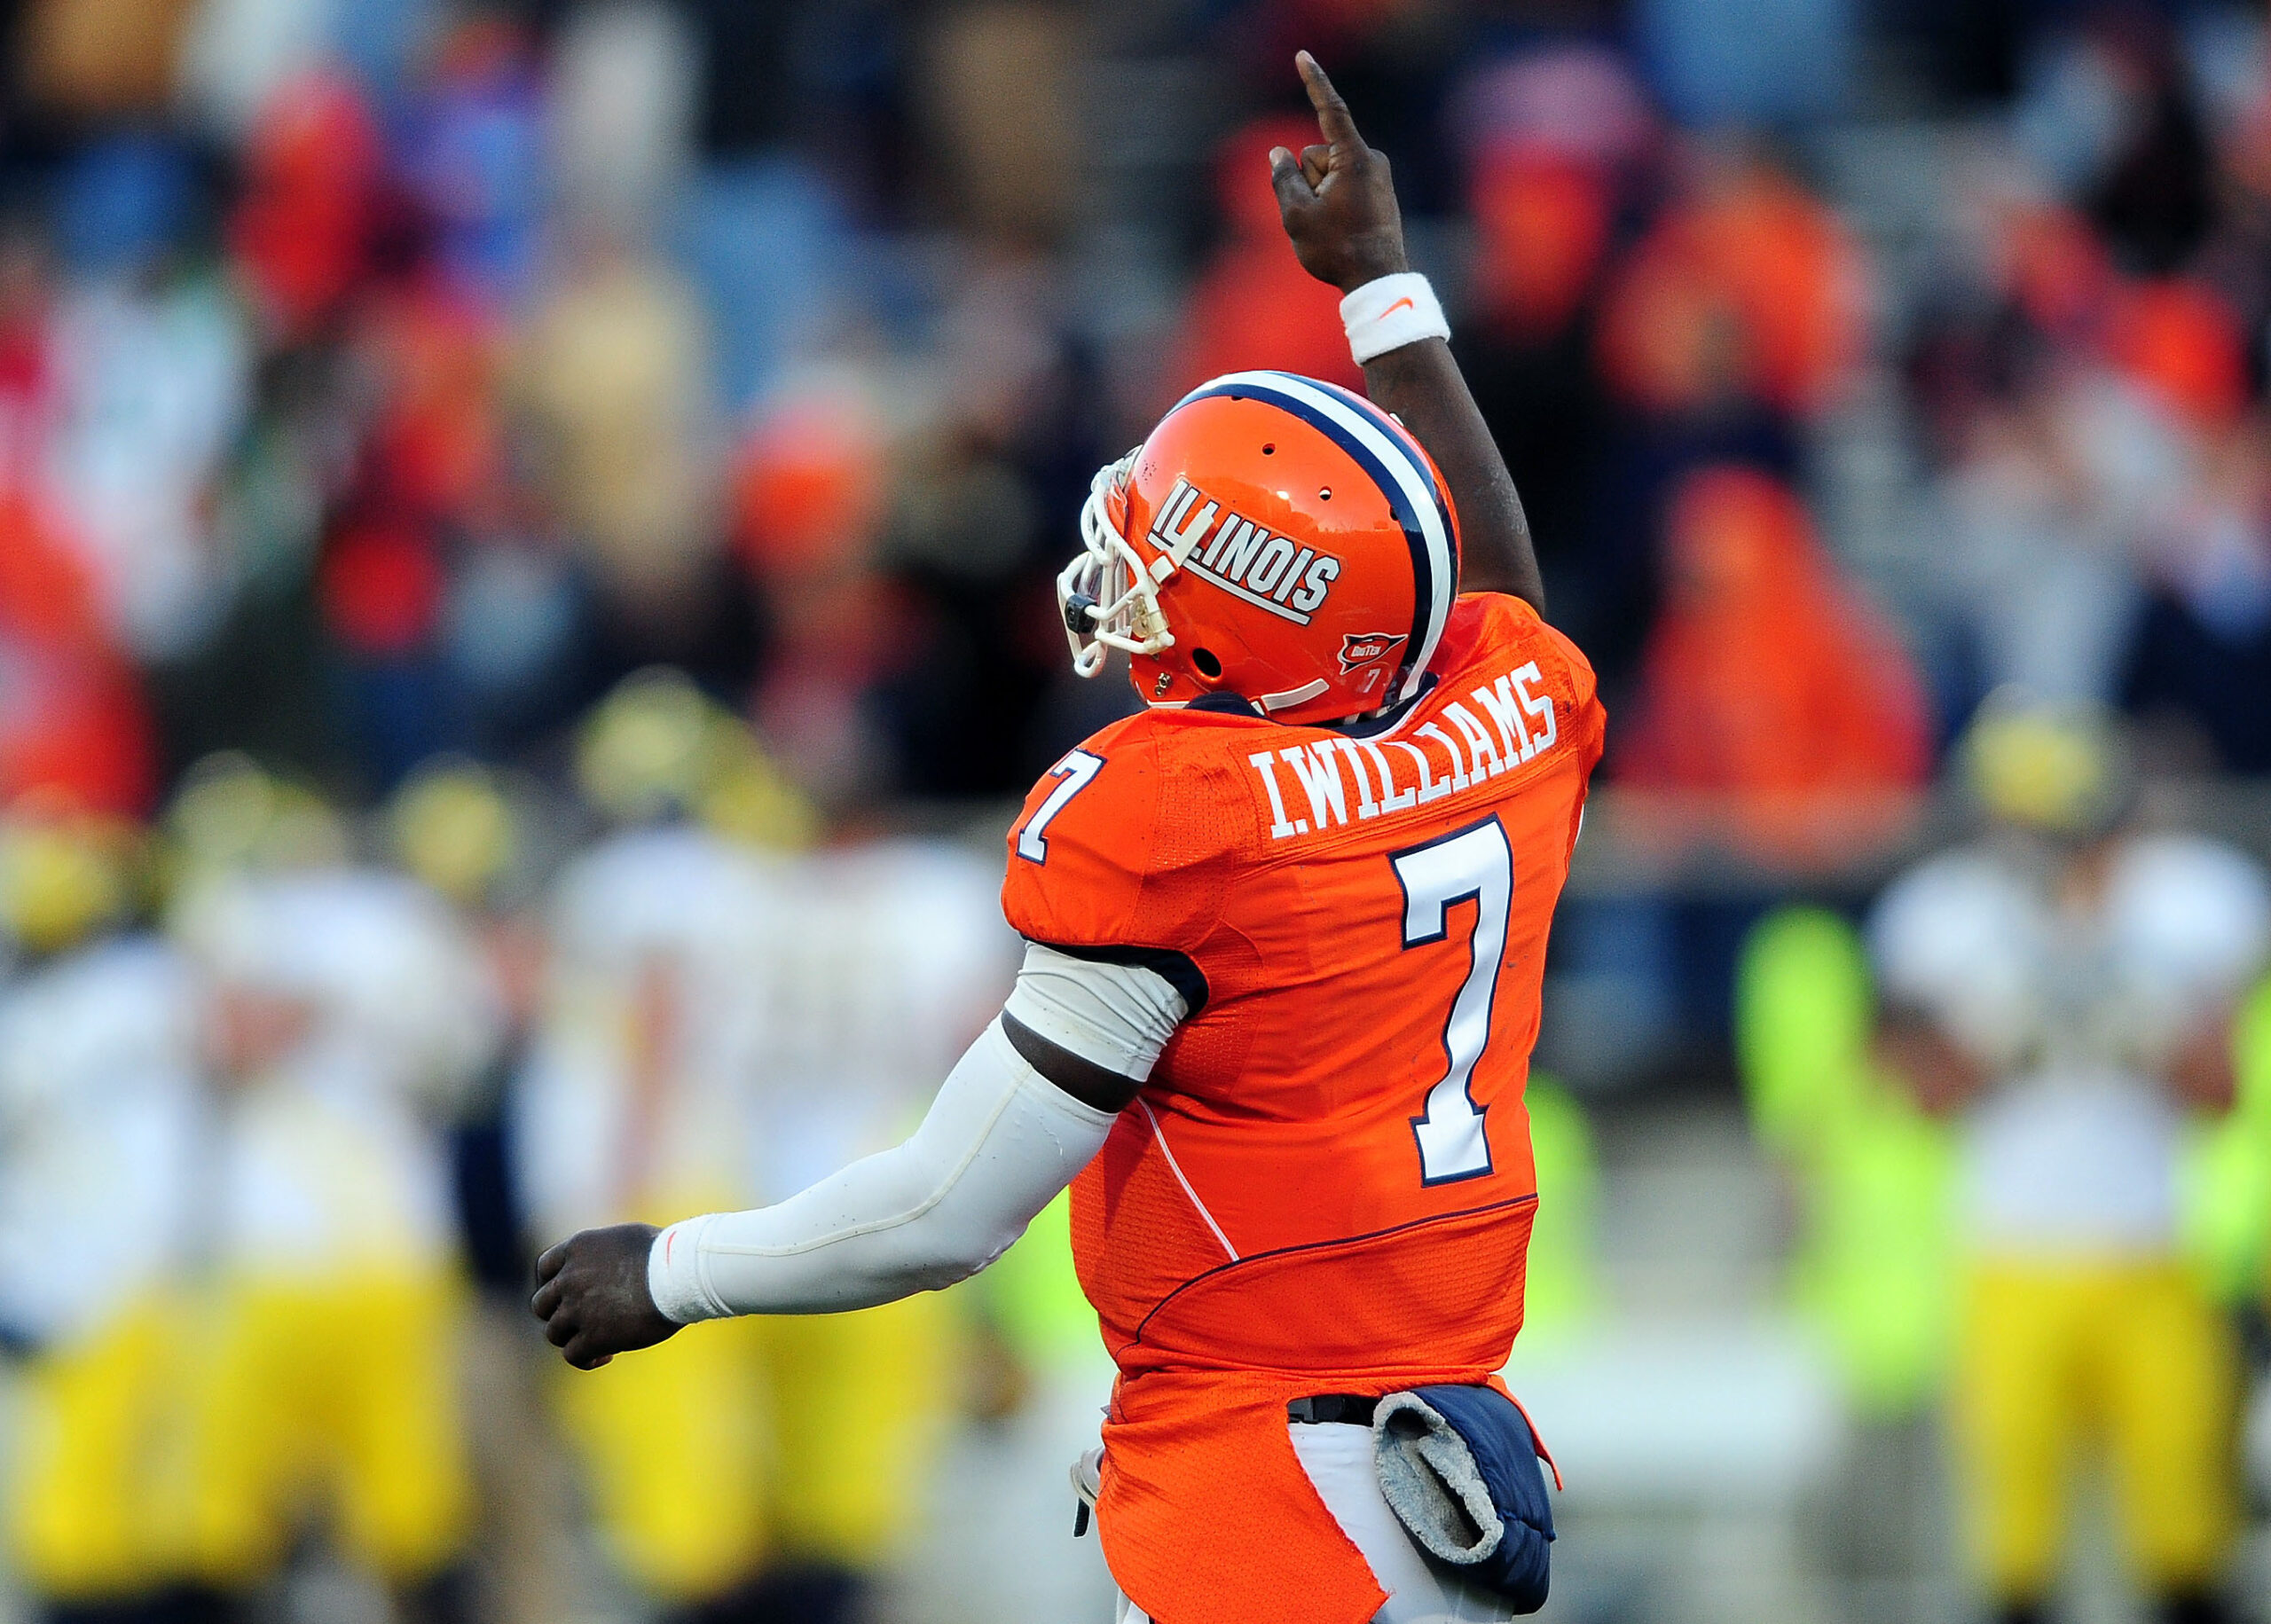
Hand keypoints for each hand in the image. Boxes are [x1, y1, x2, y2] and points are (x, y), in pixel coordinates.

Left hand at [531, 1222, 680, 1368]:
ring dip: (572, 1338)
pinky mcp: (592, 1337)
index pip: (545, 1268)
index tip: (567, 1295)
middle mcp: (569, 1277)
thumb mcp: (627, 1240)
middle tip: (582, 1322)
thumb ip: (605, 1254)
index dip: (553, 1284)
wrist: (680, 1274)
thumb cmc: (667, 1254)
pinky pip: (572, 1355)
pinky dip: (585, 1359)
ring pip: (554, 1333)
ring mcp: (577, 1308)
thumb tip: (607, 1268)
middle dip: (558, 1314)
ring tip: (598, 1342)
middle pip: (541, 1305)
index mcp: (578, 1248)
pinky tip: (606, 1356)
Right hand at [1269, 52, 1408, 292]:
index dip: (1314, 82)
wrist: (1379, 282)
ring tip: (1333, 227)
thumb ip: (1283, 178)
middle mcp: (1370, 160)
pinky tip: (1341, 230)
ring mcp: (1375, 176)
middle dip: (1308, 180)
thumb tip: (1279, 154)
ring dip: (1318, 195)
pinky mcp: (1376, 192)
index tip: (1302, 57)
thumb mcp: (1298, 215)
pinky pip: (1339, 187)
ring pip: (1326, 174)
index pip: (1330, 110)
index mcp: (1355, 158)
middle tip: (1321, 218)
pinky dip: (1331, 203)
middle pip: (1317, 155)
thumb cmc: (1338, 250)